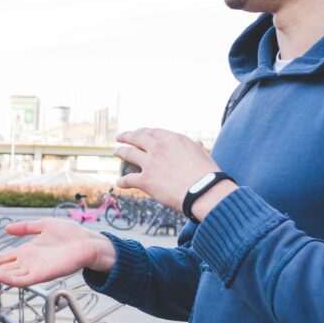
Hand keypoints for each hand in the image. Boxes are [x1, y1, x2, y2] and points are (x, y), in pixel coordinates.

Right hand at [0, 218, 115, 286]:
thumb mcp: (43, 225)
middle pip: (2, 268)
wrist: (88, 242)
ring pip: (9, 275)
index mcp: (27, 252)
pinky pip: (23, 280)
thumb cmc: (70, 234)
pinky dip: (10, 279)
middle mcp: (28, 263)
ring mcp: (34, 270)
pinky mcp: (42, 275)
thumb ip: (25, 228)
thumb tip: (6, 229)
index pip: (3, 258)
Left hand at [114, 128, 229, 214]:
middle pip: (137, 138)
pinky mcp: (146, 180)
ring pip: (129, 153)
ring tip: (116, 151)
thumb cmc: (207, 174)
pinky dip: (123, 181)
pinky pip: (129, 179)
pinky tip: (120, 182)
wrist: (204, 190)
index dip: (143, 132)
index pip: (153, 132)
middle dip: (127, 136)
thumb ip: (196, 147)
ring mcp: (151, 163)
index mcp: (173, 139)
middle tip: (120, 137)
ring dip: (121, 151)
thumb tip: (197, 143)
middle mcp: (159, 148)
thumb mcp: (203, 154)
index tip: (139, 132)